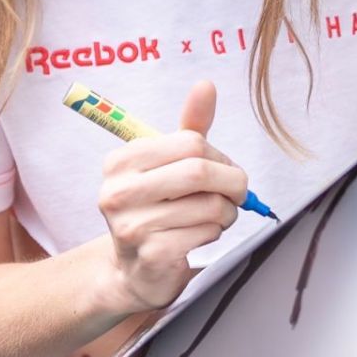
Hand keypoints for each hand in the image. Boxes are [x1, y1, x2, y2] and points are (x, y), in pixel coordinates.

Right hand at [97, 81, 246, 312]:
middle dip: (232, 183)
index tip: (224, 169)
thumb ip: (190, 128)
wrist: (135, 271)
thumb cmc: (158, 210)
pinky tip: (200, 236)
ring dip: (226, 213)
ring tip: (215, 218)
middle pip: (200, 172)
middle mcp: (118, 191)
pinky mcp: (152, 255)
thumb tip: (206, 86)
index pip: (190, 142)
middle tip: (238, 194)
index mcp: (121, 161)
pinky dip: (215, 233)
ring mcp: (132, 226)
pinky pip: (207, 233)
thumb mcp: (169, 165)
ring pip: (210, 206)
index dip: (220, 156)